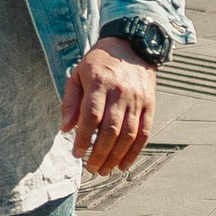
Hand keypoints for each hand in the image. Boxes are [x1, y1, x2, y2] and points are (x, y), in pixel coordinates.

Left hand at [59, 44, 158, 178]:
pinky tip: (124, 164)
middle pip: (111, 129)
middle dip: (100, 153)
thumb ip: (70, 101)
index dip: (83, 138)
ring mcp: (137, 99)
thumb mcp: (78, 74)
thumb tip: (65, 128)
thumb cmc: (100, 63)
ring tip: (105, 170)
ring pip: (128, 135)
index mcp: (100, 83)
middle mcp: (120, 92)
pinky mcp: (150, 105)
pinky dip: (135, 152)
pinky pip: (144, 133)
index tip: (76, 153)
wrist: (132, 45)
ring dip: (116, 157)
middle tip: (91, 168)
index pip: (91, 116)